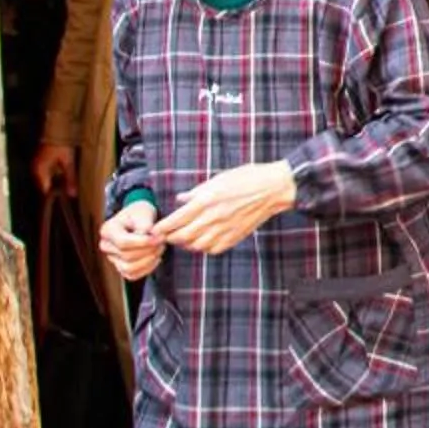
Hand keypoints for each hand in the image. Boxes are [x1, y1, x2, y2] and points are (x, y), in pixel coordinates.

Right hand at [31, 141, 78, 199]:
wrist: (57, 127)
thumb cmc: (62, 144)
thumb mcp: (68, 162)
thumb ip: (70, 178)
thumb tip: (72, 195)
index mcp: (39, 171)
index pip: (45, 189)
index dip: (55, 194)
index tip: (66, 196)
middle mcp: (35, 169)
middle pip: (45, 184)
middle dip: (56, 187)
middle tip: (69, 190)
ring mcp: (37, 163)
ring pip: (46, 178)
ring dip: (56, 180)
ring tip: (68, 183)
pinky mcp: (41, 159)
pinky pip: (46, 171)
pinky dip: (54, 174)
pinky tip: (63, 174)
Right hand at [97, 200, 162, 280]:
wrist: (138, 219)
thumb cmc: (140, 213)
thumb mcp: (143, 212)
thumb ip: (144, 224)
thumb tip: (148, 236)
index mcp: (108, 230)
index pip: (123, 242)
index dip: (143, 242)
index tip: (159, 238)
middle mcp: (106, 246)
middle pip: (127, 256)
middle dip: (148, 250)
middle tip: (163, 241)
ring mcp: (112, 258)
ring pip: (128, 268)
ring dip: (148, 261)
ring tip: (160, 249)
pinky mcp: (120, 267)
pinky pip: (132, 275)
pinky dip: (146, 269)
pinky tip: (156, 258)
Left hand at [155, 161, 297, 256]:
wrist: (274, 188)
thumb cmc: (247, 178)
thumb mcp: (218, 178)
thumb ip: (197, 192)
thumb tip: (181, 199)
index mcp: (206, 200)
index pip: (175, 220)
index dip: (161, 228)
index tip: (154, 230)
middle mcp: (213, 217)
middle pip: (182, 236)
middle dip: (170, 237)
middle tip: (166, 235)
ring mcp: (224, 229)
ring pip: (195, 246)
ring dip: (186, 244)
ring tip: (184, 238)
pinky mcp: (234, 237)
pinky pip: (212, 249)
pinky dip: (203, 247)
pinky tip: (203, 241)